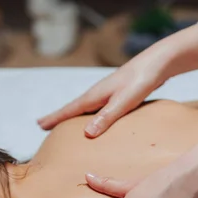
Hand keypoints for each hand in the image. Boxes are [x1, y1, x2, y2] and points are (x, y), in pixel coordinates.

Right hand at [37, 47, 167, 136]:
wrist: (158, 63)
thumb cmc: (141, 81)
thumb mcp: (124, 102)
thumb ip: (106, 117)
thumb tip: (86, 133)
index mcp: (94, 96)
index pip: (69, 110)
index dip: (54, 118)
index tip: (39, 125)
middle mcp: (97, 94)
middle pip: (73, 108)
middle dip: (58, 117)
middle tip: (43, 125)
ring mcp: (107, 94)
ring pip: (84, 108)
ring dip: (73, 115)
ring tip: (64, 123)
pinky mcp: (117, 95)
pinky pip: (97, 108)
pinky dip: (89, 115)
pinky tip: (94, 118)